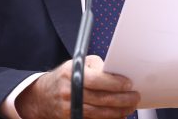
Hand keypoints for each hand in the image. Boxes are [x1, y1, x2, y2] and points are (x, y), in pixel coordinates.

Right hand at [16, 55, 139, 118]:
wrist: (43, 95)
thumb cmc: (64, 77)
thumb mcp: (77, 63)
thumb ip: (96, 65)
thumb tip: (115, 72)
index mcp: (72, 74)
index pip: (98, 80)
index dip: (115, 83)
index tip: (128, 84)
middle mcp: (70, 92)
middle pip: (102, 99)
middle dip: (122, 99)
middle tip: (135, 97)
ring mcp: (70, 108)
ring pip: (100, 113)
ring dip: (118, 111)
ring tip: (130, 107)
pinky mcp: (72, 118)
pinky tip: (118, 115)